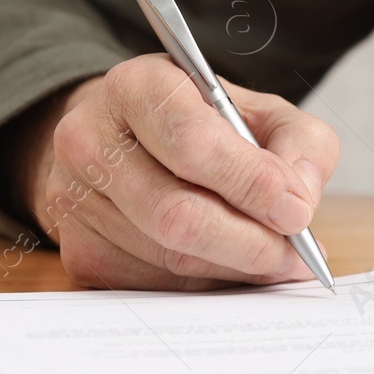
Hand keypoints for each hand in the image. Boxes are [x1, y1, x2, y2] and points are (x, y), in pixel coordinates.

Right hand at [7, 54, 338, 289]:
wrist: (123, 140)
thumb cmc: (198, 124)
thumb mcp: (259, 110)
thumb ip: (298, 144)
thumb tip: (299, 204)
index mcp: (136, 88)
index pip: (191, 142)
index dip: (251, 183)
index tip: (296, 211)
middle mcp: (89, 141)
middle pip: (177, 214)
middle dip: (251, 242)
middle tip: (296, 254)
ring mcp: (75, 201)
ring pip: (170, 257)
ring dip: (236, 268)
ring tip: (274, 258)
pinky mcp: (79, 251)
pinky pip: (155, 284)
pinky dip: (207, 281)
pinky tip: (230, 263)